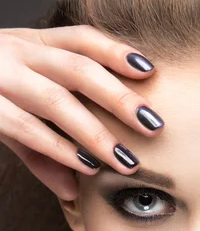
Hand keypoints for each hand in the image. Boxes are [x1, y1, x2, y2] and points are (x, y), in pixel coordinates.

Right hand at [0, 25, 163, 199]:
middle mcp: (17, 52)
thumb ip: (47, 144)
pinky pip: (27, 128)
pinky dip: (60, 148)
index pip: (82, 39)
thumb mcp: (16, 107)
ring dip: (96, 133)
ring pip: (57, 100)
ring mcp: (0, 77)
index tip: (150, 72)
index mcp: (32, 43)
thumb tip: (73, 191)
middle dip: (119, 98)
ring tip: (125, 161)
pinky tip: (85, 166)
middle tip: (153, 126)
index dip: (117, 52)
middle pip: (79, 69)